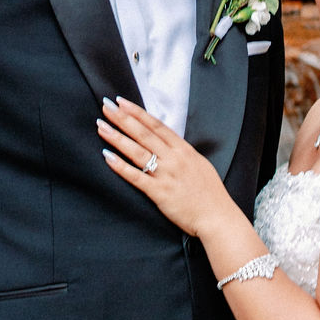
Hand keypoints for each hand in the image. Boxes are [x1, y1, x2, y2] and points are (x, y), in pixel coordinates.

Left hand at [98, 97, 231, 236]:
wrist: (218, 217)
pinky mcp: (160, 193)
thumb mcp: (200, 165)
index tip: (122, 102)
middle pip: (143, 133)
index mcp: (184, 150)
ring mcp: (166, 175)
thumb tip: (168, 145)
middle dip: (122, 118)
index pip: (157, 126)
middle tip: (105, 106)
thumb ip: (182, 154)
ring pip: (137, 151)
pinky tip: (107, 156)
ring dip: (117, 137)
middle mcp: (174, 158)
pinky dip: (120, 166)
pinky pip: (136, 176)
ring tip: (101, 126)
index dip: (138, 113)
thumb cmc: (211, 195)